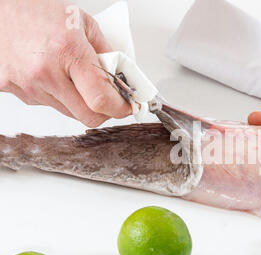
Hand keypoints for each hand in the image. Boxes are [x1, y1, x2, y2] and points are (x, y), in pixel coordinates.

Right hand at [0, 0, 129, 126]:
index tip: (127, 106)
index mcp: (68, 51)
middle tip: (108, 99)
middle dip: (104, 111)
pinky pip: (46, 104)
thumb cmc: (34, 9)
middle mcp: (46, 73)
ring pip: (68, 112)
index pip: (101, 99)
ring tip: (71, 75)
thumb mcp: (81, 22)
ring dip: (78, 101)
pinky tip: (49, 74)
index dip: (120, 108)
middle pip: (88, 117)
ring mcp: (27, 85)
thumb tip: (122, 77)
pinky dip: (55, 95)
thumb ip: (105, 51)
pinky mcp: (12, 91)